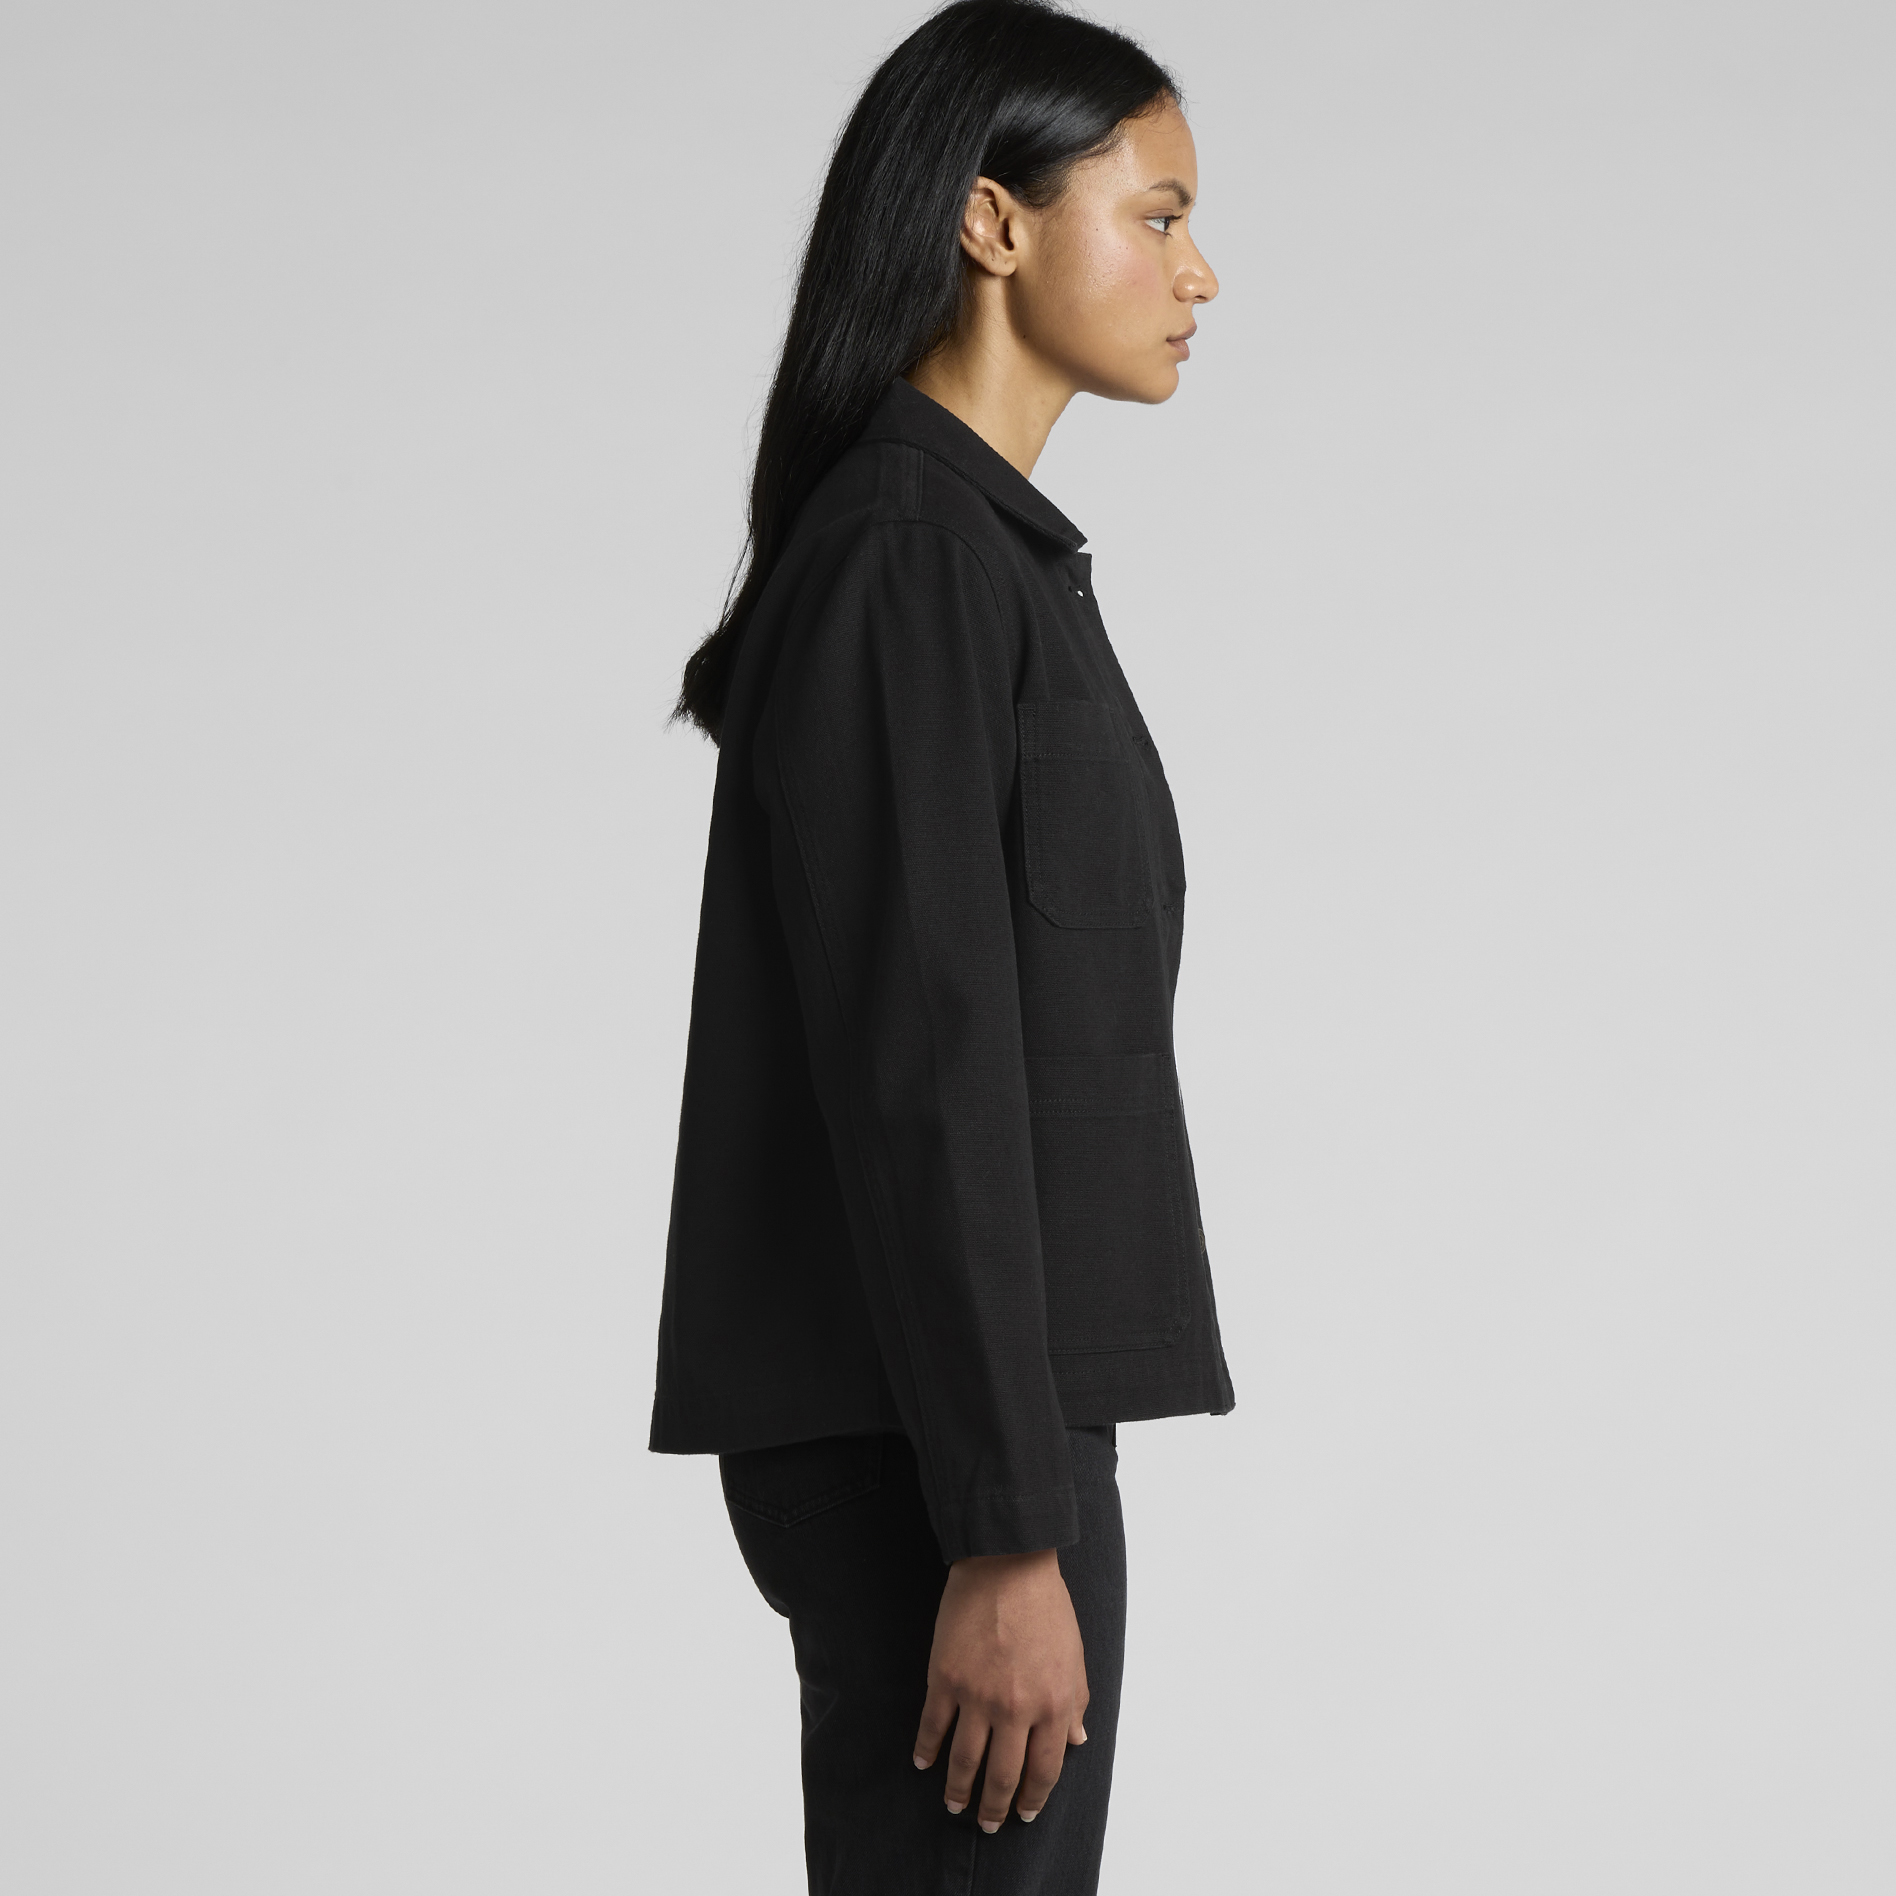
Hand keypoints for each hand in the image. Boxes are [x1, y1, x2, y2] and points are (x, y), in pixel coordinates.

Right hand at [911, 1547, 1088, 1830]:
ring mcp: (977, 1695)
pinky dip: (927, 1749)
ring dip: (958, 1790)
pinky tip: (923, 1762)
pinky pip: (933, 1726)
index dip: (1033, 1798)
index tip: (1024, 1814)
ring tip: (954, 1805)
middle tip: (986, 1823)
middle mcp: (1016, 1708)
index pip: (1044, 1771)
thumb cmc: (1046, 1606)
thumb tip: (1076, 1742)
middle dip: (994, 1808)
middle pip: (1002, 1776)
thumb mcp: (1074, 1656)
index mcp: (1054, 1704)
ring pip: (965, 1761)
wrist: (1006, 1563)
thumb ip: (1076, 1703)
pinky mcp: (945, 1678)